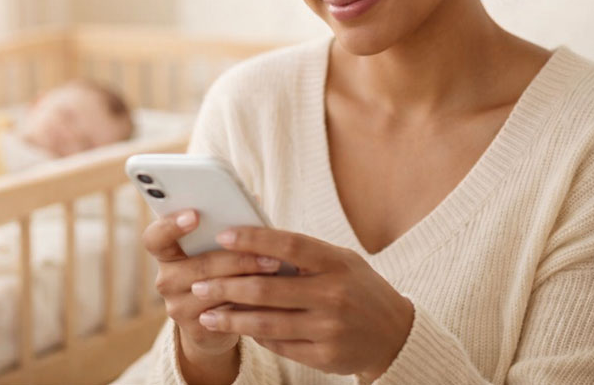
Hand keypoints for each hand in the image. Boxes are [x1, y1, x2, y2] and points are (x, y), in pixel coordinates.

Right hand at [142, 210, 285, 364]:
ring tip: (273, 268)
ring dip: (247, 278)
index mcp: (166, 252)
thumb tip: (252, 199)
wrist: (216, 319)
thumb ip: (227, 225)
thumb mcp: (218, 247)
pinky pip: (223, 314)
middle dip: (237, 258)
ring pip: (213, 289)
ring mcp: (177, 306)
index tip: (195, 215)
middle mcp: (165, 279)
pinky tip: (267, 294)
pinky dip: (247, 301)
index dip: (170, 226)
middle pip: (198, 266)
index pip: (155, 237)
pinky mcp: (194, 328)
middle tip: (268, 253)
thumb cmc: (222, 269)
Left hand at [190, 226, 414, 380]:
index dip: (253, 240)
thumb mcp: (341, 261)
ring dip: (231, 317)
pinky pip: (279, 344)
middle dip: (226, 285)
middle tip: (198, 283)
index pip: (288, 246)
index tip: (223, 236)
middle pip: (267, 288)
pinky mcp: (324, 356)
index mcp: (336, 262)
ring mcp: (328, 328)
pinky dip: (254, 335)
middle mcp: (333, 295)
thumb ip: (304, 254)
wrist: (396, 335)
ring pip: (266, 322)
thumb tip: (253, 242)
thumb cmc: (359, 288)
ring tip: (206, 312)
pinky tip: (237, 327)